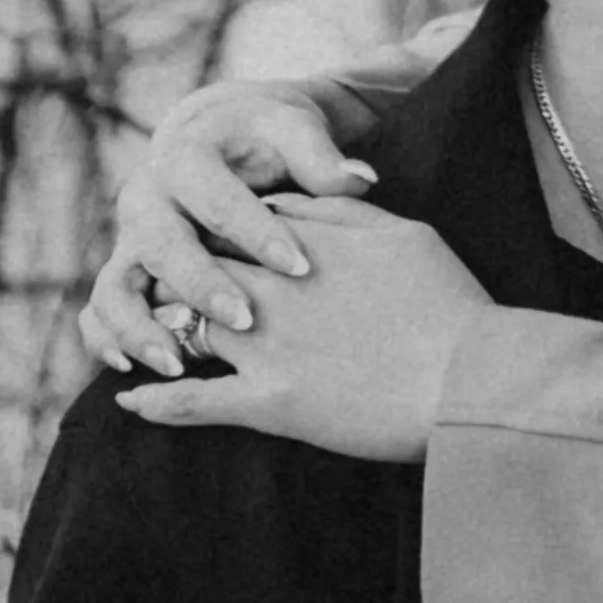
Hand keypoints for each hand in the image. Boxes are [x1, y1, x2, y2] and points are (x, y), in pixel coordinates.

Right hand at [80, 79, 380, 375]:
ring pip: (114, 286)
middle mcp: (146, 198)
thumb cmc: (266, 137)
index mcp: (185, 156)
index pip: (216, 197)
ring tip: (178, 364)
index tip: (300, 267)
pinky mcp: (123, 270)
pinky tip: (138, 371)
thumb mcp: (292, 131)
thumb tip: (359, 180)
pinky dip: (106, 340)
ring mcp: (128, 238)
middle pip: (160, 245)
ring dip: (139, 328)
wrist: (221, 132)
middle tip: (247, 320)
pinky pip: (97, 311)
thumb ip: (321, 156)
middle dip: (200, 285)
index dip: (256, 232)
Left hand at [110, 198, 485, 462]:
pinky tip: (132, 401)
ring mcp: (265, 346)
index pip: (235, 224)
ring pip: (181, 326)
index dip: (216, 232)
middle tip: (159, 287)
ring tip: (139, 340)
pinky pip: (190, 402)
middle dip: (174, 275)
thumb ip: (343, 210)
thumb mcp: (408, 233)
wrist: (470, 381)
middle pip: (195, 268)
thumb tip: (291, 200)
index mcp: (306, 242)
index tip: (207, 243)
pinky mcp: (267, 403)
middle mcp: (273, 288)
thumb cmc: (451, 306)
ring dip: (155, 331)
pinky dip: (155, 402)